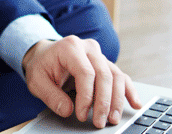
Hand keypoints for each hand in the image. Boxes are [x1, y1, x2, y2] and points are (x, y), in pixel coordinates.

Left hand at [22, 36, 141, 127]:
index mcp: (70, 47)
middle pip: (104, 74)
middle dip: (104, 102)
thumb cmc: (41, 66)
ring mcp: (99, 55)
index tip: (82, 115)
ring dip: (118, 99)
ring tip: (113, 118)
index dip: (87, 96)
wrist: (44, 55)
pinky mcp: (105, 64)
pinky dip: (128, 91)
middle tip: (100, 122)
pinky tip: (135, 104)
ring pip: (116, 76)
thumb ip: (51, 95)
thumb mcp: (36, 81)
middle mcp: (88, 48)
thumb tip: (68, 110)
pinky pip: (121, 76)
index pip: (86, 73)